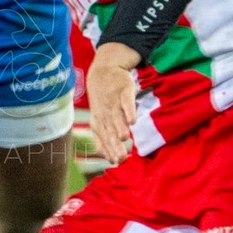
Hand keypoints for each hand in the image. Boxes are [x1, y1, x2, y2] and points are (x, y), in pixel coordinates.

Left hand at [85, 43, 141, 168]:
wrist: (103, 71)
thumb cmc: (102, 99)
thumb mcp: (98, 119)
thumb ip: (102, 138)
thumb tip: (106, 158)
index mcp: (99, 121)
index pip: (103, 138)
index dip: (109, 149)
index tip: (115, 161)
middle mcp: (105, 113)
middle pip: (110, 130)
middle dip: (114, 144)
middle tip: (121, 157)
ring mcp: (114, 101)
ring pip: (117, 117)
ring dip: (120, 127)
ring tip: (124, 138)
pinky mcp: (124, 90)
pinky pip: (126, 101)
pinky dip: (129, 110)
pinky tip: (133, 121)